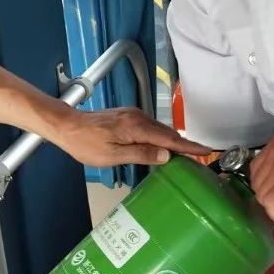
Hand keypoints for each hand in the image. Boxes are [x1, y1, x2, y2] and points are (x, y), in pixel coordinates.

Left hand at [49, 106, 211, 167]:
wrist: (67, 126)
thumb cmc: (85, 144)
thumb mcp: (112, 156)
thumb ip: (141, 154)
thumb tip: (166, 156)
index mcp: (136, 128)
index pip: (169, 139)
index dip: (189, 146)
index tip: (206, 150)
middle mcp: (138, 117)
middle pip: (167, 133)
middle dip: (184, 145)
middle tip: (200, 158)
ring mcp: (133, 115)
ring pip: (159, 130)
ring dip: (171, 142)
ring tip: (185, 155)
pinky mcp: (127, 116)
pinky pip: (150, 128)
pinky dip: (159, 137)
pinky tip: (161, 147)